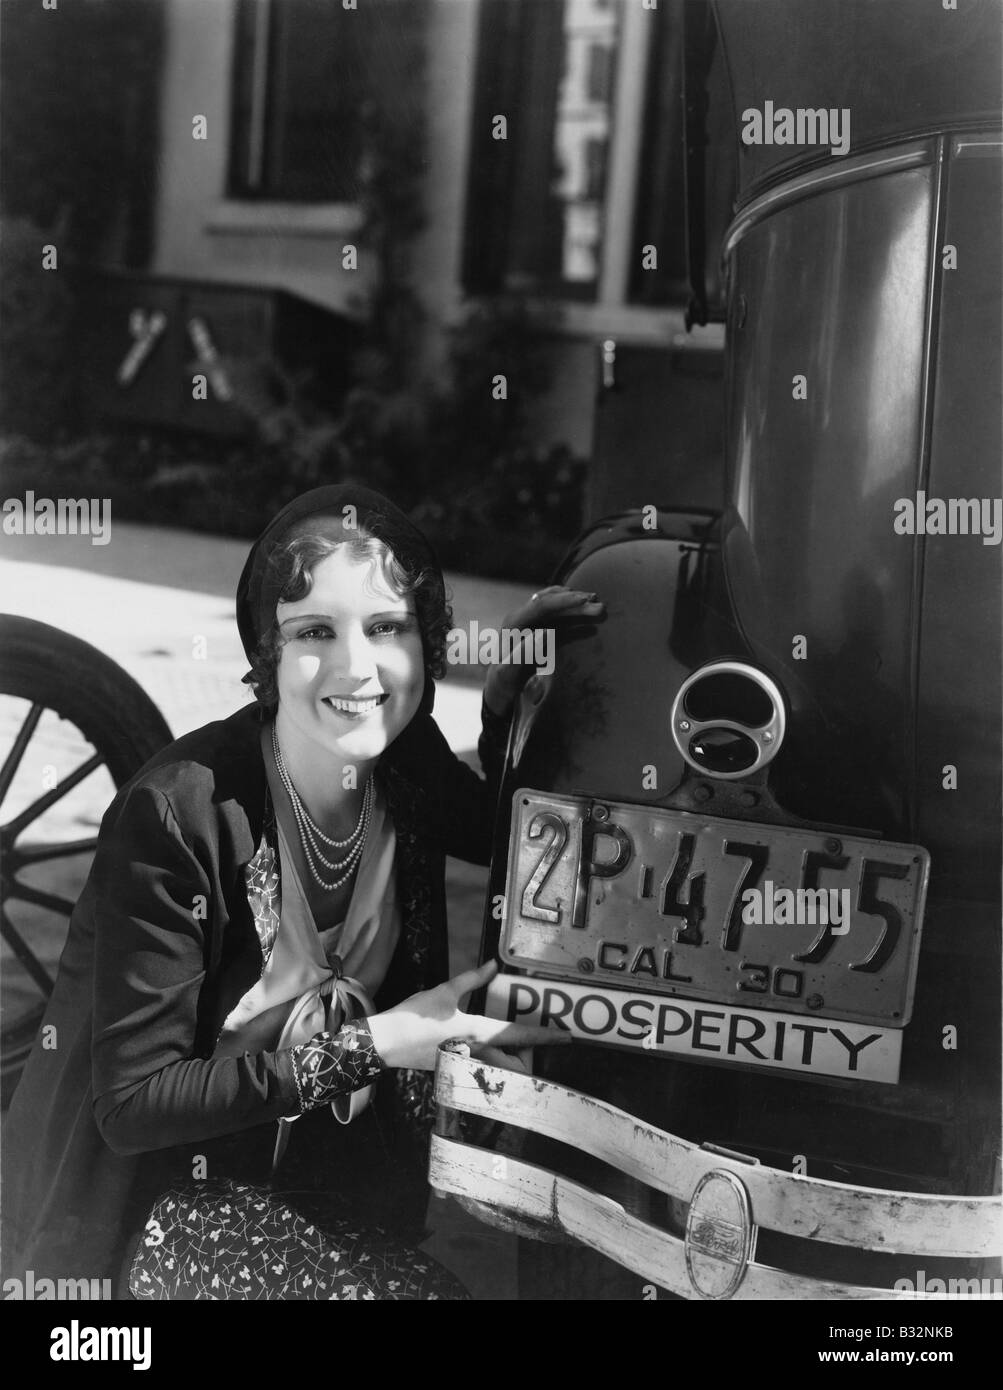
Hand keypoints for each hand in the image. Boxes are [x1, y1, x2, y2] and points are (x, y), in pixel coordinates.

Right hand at [367, 960, 570, 1071]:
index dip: (545, 1035)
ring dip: (513, 1058)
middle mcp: (475, 1052)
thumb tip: (492, 965)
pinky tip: (487, 1045)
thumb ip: (473, 979)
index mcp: (477, 1031)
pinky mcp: (455, 1068)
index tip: (566, 1036)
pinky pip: (484, 1067)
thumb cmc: (414, 1016)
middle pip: (516, 1061)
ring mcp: (465, 1063)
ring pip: (502, 1067)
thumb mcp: (445, 991)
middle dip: (530, 1054)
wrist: (387, 1043)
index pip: (519, 1034)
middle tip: (535, 1038)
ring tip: (516, 1043)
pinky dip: (494, 1059)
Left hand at [483, 585, 604, 717]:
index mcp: (514, 622)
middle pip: (553, 603)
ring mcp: (532, 622)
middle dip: (577, 604)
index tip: (585, 600)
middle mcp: (523, 617)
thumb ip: (524, 652)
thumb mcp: (509, 672)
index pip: (542, 605)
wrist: (500, 686)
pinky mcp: (540, 629)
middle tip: (601, 608)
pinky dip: (575, 615)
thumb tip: (547, 631)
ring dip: (579, 607)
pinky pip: (560, 618)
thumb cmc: (503, 681)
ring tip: (600, 609)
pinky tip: (589, 617)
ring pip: (558, 608)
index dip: (564, 601)